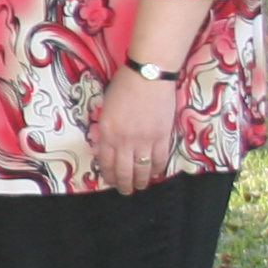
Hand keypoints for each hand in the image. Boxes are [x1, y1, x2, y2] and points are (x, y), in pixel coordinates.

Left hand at [89, 66, 177, 193]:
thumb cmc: (123, 87)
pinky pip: (160, 159)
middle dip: (124, 185)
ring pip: (142, 169)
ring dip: (141, 181)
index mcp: (108, 133)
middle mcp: (125, 140)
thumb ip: (105, 130)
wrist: (148, 76)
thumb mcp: (106, 109)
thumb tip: (104, 147)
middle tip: (125, 191)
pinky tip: (155, 174)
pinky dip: (157, 170)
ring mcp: (145, 140)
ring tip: (140, 187)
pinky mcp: (163, 136)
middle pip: (124, 171)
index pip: (107, 162)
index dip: (109, 175)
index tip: (110, 181)